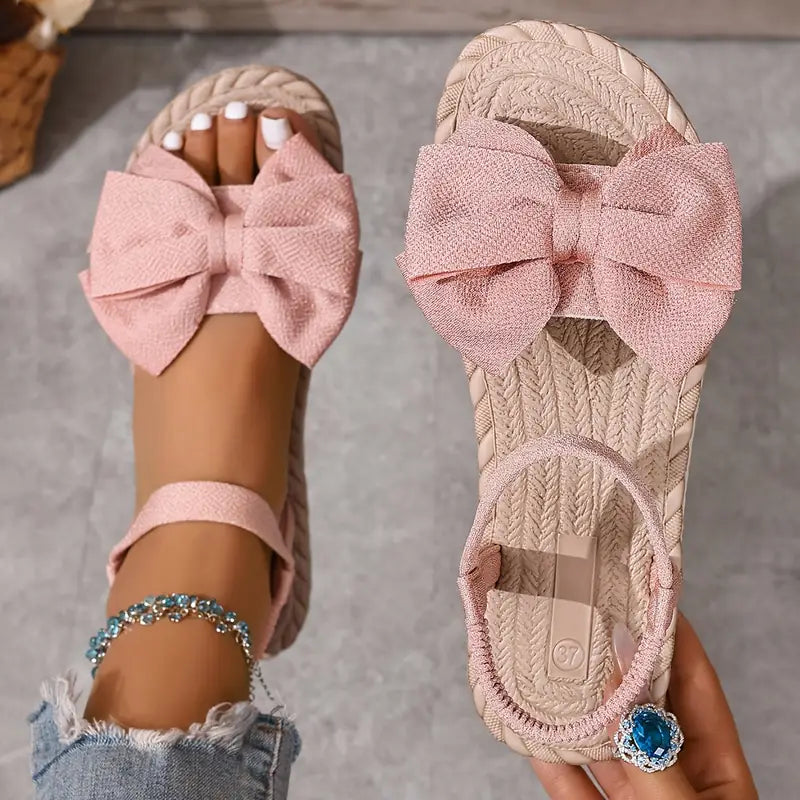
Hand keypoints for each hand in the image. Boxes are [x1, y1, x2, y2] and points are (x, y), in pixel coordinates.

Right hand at [530, 613, 757, 798]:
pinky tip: (531, 735)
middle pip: (641, 708)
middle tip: (582, 619)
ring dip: (573, 712)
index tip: (642, 595)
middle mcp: (676, 780)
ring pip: (602, 745)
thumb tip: (621, 681)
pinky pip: (573, 787)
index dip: (671, 639)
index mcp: (718, 772)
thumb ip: (653, 752)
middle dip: (613, 666)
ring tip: (545, 669)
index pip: (695, 687)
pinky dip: (551, 762)